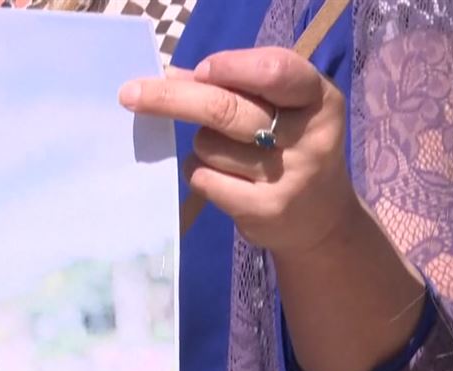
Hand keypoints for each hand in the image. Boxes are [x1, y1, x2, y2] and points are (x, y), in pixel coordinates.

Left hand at [119, 47, 358, 260]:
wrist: (321, 221)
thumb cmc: (289, 150)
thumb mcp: (277, 110)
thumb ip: (235, 88)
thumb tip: (171, 75)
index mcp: (319, 99)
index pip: (274, 70)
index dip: (230, 67)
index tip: (196, 72)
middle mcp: (311, 137)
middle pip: (226, 108)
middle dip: (172, 99)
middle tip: (130, 94)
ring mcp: (288, 177)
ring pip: (207, 146)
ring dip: (201, 147)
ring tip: (229, 157)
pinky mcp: (265, 209)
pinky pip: (204, 178)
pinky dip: (199, 173)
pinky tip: (223, 180)